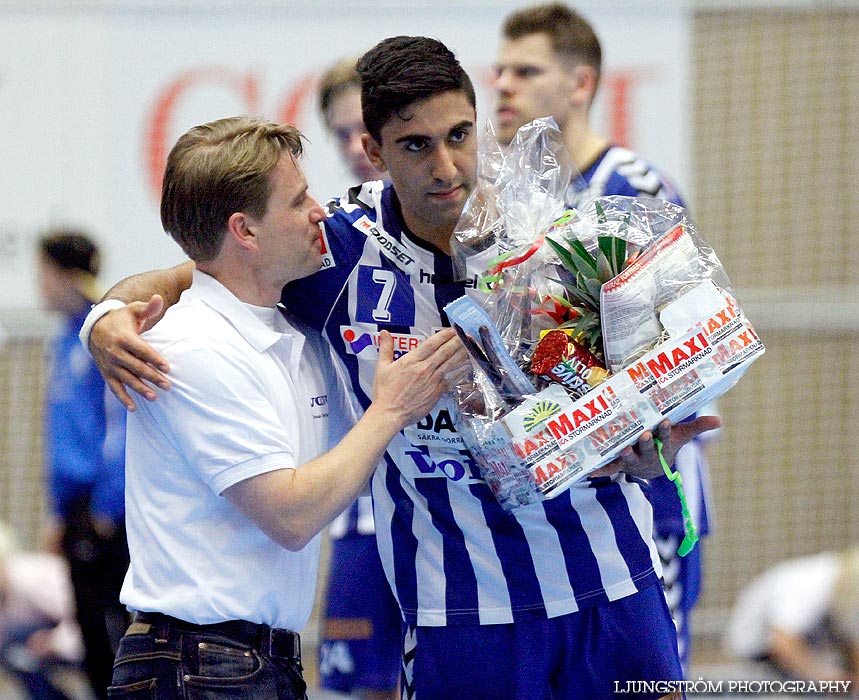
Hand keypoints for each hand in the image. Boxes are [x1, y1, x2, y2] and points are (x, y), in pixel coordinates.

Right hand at [89, 295, 169, 410]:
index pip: (142, 350)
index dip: (155, 359)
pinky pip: (114, 387)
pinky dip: (123, 398)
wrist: (95, 327)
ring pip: (127, 379)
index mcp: (124, 338)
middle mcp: (115, 352)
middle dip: (152, 377)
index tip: (167, 368)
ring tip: (154, 397)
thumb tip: (159, 298)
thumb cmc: (121, 318)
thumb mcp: (133, 310)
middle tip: (168, 385)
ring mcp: (110, 364)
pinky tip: (133, 407)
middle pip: (136, 367)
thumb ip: (148, 307)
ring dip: (140, 389)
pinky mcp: (106, 372)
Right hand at [372, 328, 466, 428]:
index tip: (453, 329)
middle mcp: (424, 369)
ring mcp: (432, 381)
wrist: (389, 414)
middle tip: (468, 334)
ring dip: (462, 354)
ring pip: (451, 364)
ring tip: (472, 346)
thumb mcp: (382, 367)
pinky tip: (468, 366)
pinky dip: (460, 372)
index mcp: (411, 361)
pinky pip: (451, 379)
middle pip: (445, 352)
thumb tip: (384, 332)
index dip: (444, 335)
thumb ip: (385, 348)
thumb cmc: (384, 392)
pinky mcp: (436, 393)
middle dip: (458, 341)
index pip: (431, 344)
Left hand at [590, 415, 721, 478]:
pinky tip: (590, 470)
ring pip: (629, 458)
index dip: (664, 430)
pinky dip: (600, 470)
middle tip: (644, 435)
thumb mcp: (681, 436)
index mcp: (662, 445)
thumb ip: (697, 427)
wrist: (652, 467)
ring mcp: (633, 459)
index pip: (664, 436)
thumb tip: (719, 420)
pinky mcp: (619, 463)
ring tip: (624, 449)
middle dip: (645, 443)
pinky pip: (609, 467)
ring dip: (626, 455)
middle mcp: (647, 453)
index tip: (664, 421)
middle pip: (646, 448)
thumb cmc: (665, 444)